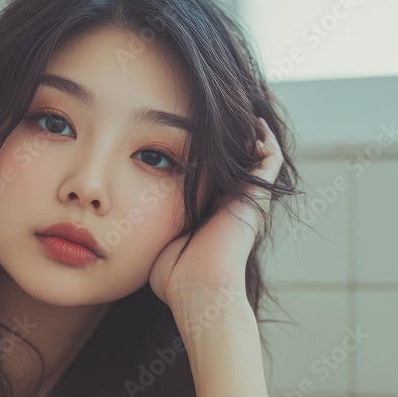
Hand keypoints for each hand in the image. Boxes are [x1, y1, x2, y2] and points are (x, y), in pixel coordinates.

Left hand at [149, 117, 282, 309]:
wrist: (199, 287)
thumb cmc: (175, 276)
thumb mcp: (159, 243)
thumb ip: (152, 231)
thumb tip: (127, 230)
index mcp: (214, 214)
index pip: (217, 177)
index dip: (211, 156)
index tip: (194, 131)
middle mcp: (235, 205)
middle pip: (240, 163)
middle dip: (234, 138)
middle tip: (221, 113)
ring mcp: (249, 201)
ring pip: (259, 157)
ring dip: (251, 134)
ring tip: (240, 110)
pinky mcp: (259, 196)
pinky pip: (270, 159)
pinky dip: (265, 139)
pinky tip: (253, 123)